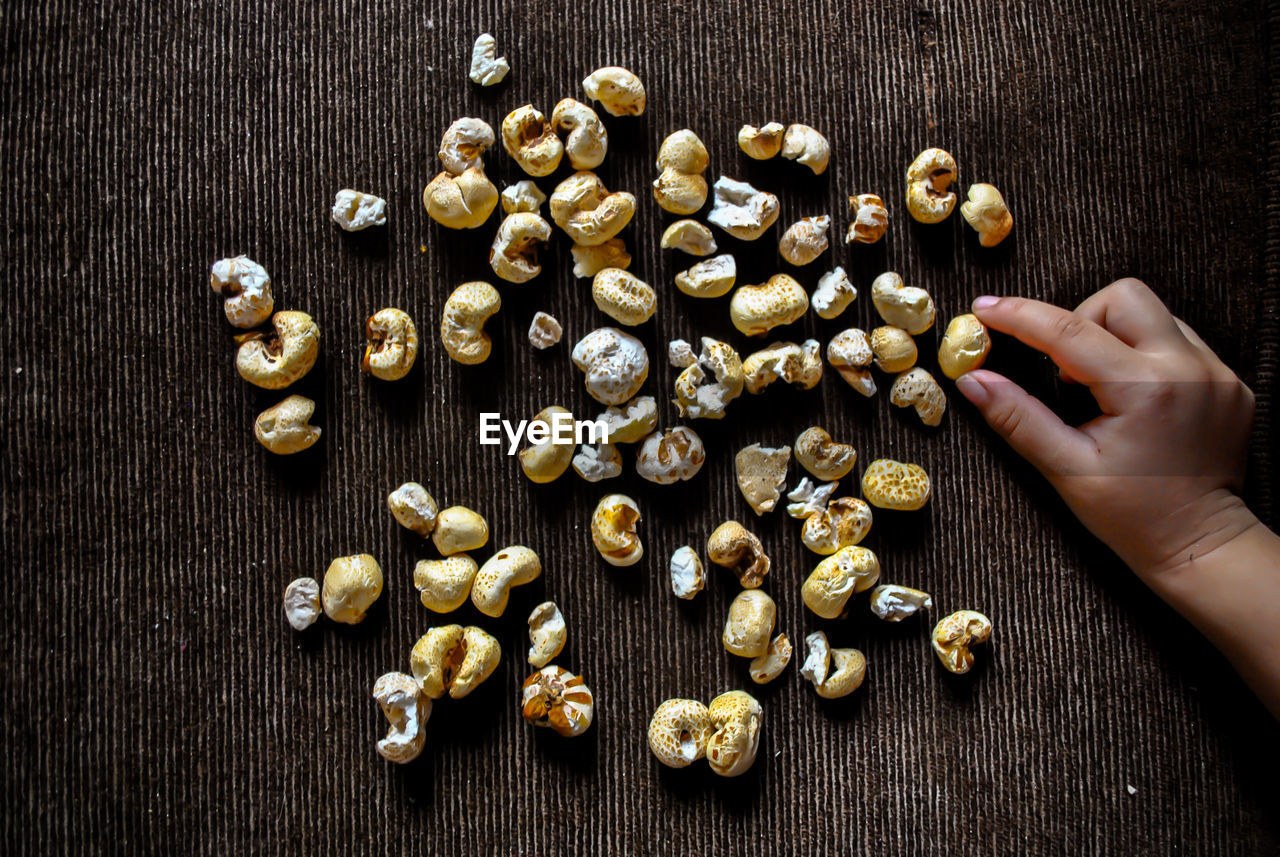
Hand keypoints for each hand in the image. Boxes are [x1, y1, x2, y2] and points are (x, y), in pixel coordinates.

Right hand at [955, 278, 1256, 580]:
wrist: (1202, 544)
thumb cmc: (1132, 515)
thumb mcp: (1066, 468)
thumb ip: (1017, 418)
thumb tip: (972, 379)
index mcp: (1145, 390)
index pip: (1069, 331)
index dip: (1019, 315)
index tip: (984, 309)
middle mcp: (1188, 369)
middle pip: (1122, 297)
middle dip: (1081, 320)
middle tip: (1065, 370)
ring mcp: (1216, 373)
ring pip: (1152, 314)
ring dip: (1114, 337)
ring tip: (1101, 388)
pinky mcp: (1230, 381)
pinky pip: (1179, 341)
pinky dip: (1145, 356)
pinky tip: (1135, 399)